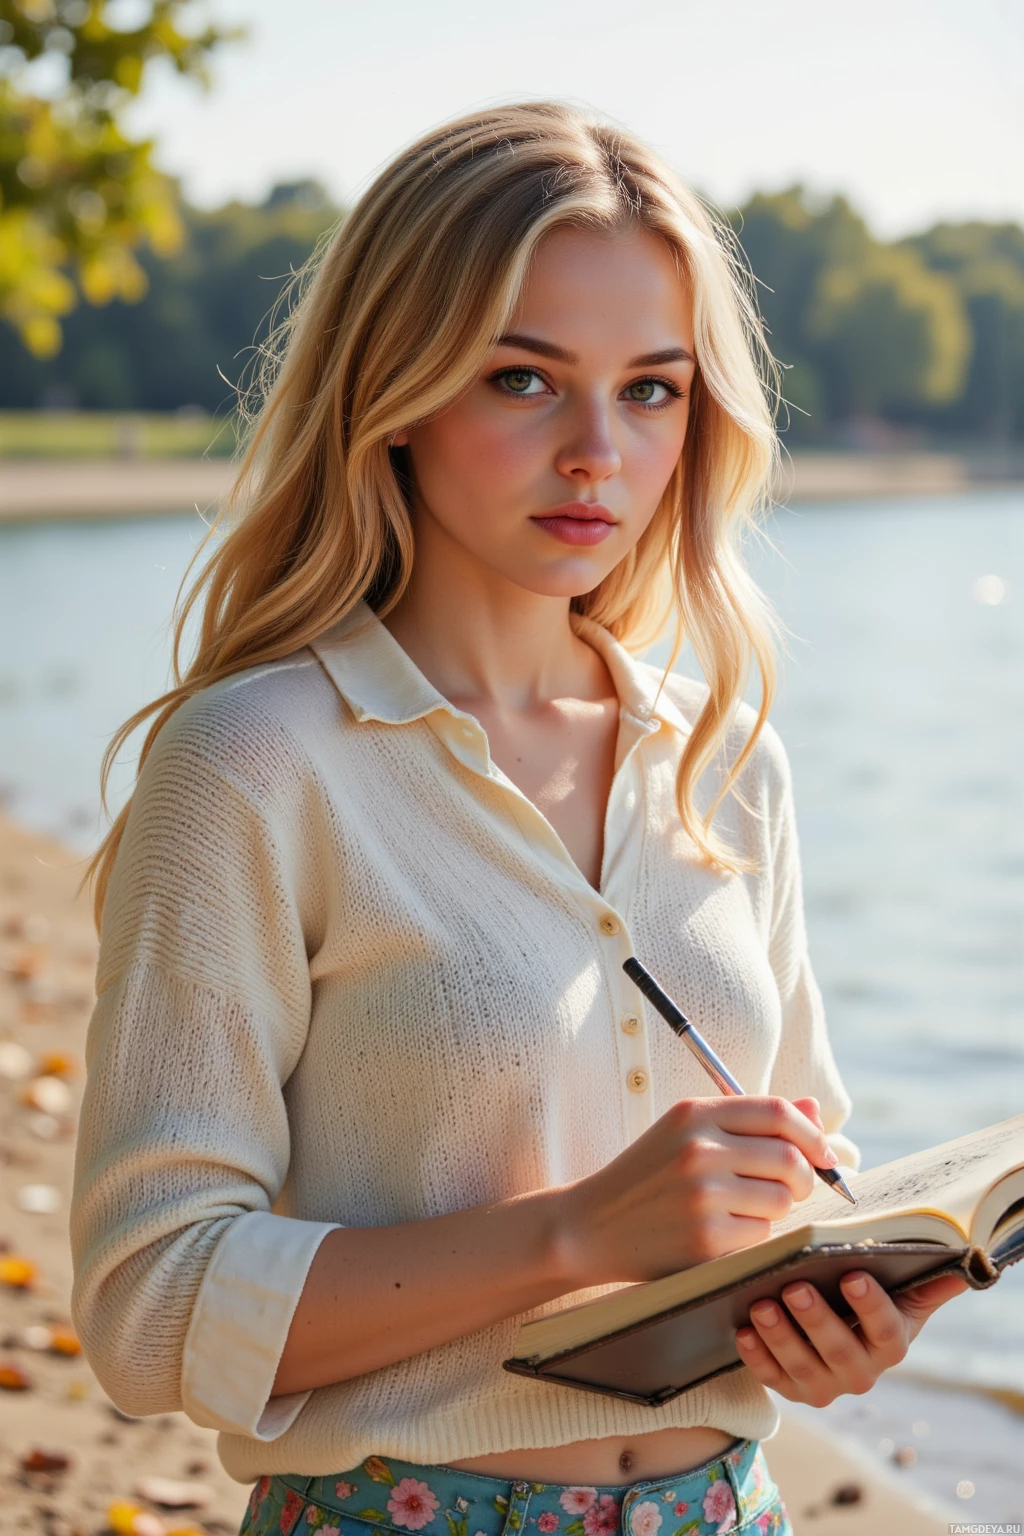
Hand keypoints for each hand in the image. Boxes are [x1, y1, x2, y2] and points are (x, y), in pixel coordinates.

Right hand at [560, 1092, 837, 1286]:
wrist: (592, 1224)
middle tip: (795, 1189)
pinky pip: (761, 1233)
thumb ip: (751, 1119)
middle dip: (806, 1177)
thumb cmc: (650, 1174)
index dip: (812, 1133)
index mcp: (696, 1112)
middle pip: (790, 1159)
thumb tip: (815, 1108)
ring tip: (746, 1208)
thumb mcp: (689, 1132)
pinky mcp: (705, 1238)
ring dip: (777, 1209)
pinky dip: (754, 1234)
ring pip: (781, 1200)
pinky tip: (725, 1231)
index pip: (779, 1112)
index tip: (822, 1153)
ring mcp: (701, 1195)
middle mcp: (699, 1148)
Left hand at [734, 1267, 970, 1405]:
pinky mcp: (792, 1389)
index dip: (870, 1305)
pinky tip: (742, 1331)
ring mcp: (825, 1385)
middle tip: (794, 1287)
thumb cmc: (867, 1301)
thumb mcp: (899, 1292)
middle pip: (840, 1351)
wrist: (836, 1332)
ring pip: (802, 1366)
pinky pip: (772, 1378)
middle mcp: (861, 1373)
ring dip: (780, 1336)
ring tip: (760, 1303)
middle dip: (817, 1320)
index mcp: (891, 1344)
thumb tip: (961, 1265)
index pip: (886, 1329)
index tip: (852, 1275)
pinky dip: (756, 1357)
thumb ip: (926, 1282)